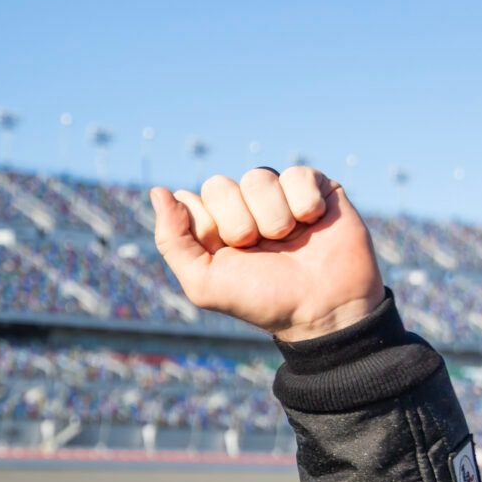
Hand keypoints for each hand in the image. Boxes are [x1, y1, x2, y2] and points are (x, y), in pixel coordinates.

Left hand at [150, 166, 382, 341]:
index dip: (208, 229)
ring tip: (288, 240)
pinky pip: (297, 173)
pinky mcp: (313, 187)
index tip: (228, 254)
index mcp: (211, 227)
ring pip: (257, 177)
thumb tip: (158, 191)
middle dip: (237, 223)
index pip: (190, 201)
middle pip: (218, 185)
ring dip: (273, 217)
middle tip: (259, 249)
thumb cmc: (262, 300)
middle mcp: (241, 207)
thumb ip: (172, 240)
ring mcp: (277, 195)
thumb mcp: (204, 282)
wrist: (323, 308)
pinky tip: (312, 223)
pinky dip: (304, 202)